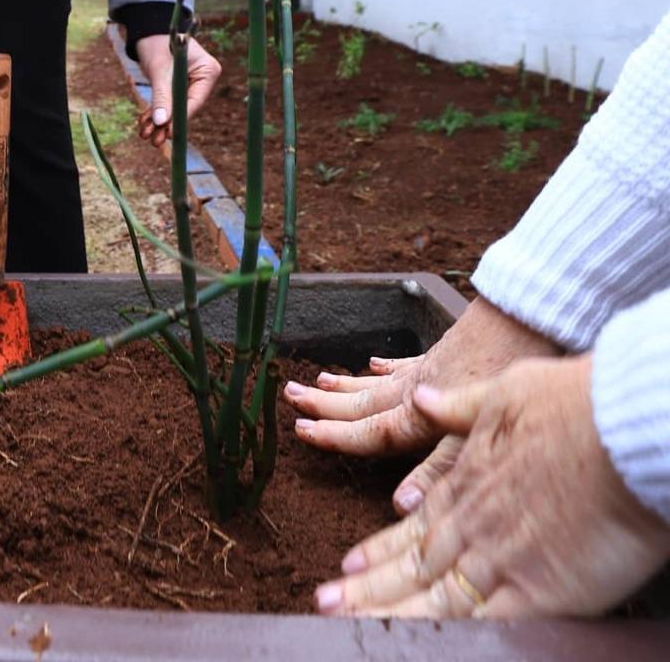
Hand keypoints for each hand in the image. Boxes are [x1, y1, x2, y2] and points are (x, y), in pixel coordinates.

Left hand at [133, 34, 220, 148]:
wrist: (148, 31)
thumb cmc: (157, 43)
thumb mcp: (159, 71)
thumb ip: (162, 96)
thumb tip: (161, 123)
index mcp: (208, 70)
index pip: (195, 100)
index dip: (180, 119)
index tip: (167, 133)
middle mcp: (203, 78)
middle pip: (185, 108)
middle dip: (166, 124)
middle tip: (152, 141)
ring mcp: (191, 83)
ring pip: (175, 108)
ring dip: (158, 121)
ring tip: (143, 134)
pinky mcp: (178, 86)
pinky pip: (168, 103)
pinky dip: (155, 112)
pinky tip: (143, 123)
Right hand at [283, 298, 560, 513]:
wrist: (531, 315)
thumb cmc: (509, 375)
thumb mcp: (481, 433)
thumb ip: (440, 469)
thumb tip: (400, 505)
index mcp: (420, 414)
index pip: (369, 431)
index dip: (334, 435)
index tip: (300, 429)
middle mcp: (417, 391)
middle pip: (364, 403)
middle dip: (326, 404)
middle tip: (289, 395)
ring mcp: (431, 371)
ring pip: (377, 383)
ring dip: (346, 385)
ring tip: (317, 380)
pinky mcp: (449, 355)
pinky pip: (406, 365)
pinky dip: (386, 367)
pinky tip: (373, 362)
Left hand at [315, 355, 669, 617]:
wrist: (618, 431)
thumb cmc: (572, 407)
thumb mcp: (505, 392)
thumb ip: (459, 406)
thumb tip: (423, 400)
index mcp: (468, 481)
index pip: (413, 523)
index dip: (379, 548)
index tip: (348, 564)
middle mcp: (475, 521)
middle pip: (413, 564)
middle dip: (367, 588)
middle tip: (324, 602)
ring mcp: (501, 557)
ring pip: (435, 597)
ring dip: (389, 613)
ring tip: (345, 623)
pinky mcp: (537, 590)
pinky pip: (482, 622)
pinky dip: (446, 633)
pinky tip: (419, 641)